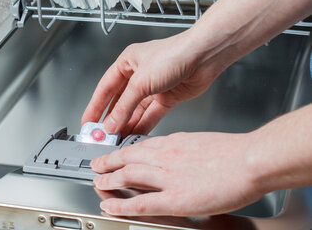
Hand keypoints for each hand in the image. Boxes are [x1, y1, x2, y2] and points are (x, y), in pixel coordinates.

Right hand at [82, 30, 220, 134]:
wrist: (204, 56)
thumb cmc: (174, 54)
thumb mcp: (141, 82)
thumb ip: (124, 106)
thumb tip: (111, 123)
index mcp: (127, 63)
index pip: (105, 89)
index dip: (95, 107)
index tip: (88, 123)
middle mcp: (139, 74)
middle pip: (120, 101)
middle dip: (111, 119)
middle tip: (102, 135)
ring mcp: (154, 87)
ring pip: (136, 110)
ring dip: (127, 124)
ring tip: (117, 139)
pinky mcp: (168, 97)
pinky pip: (152, 114)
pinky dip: (144, 125)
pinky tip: (135, 134)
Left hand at [91, 132, 262, 215]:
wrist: (251, 159)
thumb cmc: (235, 152)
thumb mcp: (201, 140)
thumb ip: (184, 147)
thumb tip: (178, 151)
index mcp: (173, 142)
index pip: (140, 146)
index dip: (122, 151)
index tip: (114, 154)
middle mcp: (165, 157)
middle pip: (127, 158)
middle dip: (109, 162)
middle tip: (96, 166)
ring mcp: (168, 178)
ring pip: (128, 176)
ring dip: (109, 180)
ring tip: (98, 183)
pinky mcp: (175, 198)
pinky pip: (141, 203)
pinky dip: (122, 205)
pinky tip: (110, 206)